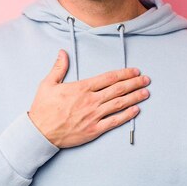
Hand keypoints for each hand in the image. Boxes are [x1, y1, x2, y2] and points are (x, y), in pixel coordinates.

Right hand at [28, 50, 149, 147]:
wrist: (40, 133)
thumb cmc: (43, 109)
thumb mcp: (47, 84)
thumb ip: (58, 68)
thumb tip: (62, 53)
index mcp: (82, 88)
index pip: (108, 78)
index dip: (124, 73)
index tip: (134, 71)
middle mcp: (91, 101)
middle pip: (118, 89)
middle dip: (134, 83)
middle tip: (146, 79)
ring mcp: (94, 116)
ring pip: (119, 104)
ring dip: (134, 97)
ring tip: (145, 92)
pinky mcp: (94, 130)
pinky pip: (114, 121)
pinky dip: (127, 115)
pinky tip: (136, 110)